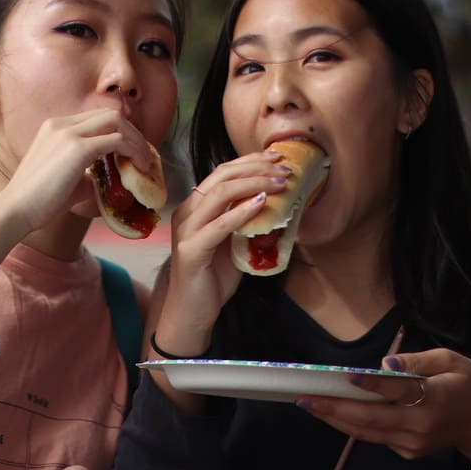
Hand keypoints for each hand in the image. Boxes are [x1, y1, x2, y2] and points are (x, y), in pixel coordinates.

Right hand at [0, 108, 152, 233]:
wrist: (16, 209)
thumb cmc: (38, 201)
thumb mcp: (67, 180)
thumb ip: (88, 174)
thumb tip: (109, 181)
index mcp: (56, 127)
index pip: (98, 118)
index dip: (121, 132)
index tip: (133, 150)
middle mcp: (62, 124)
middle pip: (111, 115)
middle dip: (133, 133)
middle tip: (144, 155)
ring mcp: (69, 133)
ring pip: (117, 123)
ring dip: (136, 140)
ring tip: (145, 161)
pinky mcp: (77, 148)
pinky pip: (117, 141)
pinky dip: (133, 151)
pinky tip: (138, 167)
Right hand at [155, 151, 288, 348]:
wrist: (191, 312)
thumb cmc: (213, 278)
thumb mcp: (234, 242)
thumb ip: (247, 221)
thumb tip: (280, 204)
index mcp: (196, 207)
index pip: (222, 172)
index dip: (250, 161)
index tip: (277, 157)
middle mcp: (187, 212)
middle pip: (222, 177)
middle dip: (256, 168)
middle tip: (284, 168)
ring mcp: (186, 230)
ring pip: (220, 194)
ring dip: (254, 184)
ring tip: (280, 183)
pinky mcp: (191, 250)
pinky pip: (219, 226)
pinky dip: (241, 212)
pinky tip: (261, 204)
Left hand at [296, 348, 470, 460]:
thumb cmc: (467, 385)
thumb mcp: (453, 360)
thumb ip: (420, 359)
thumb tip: (387, 364)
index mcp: (437, 396)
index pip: (400, 391)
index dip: (374, 385)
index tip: (348, 376)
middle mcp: (423, 424)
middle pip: (374, 417)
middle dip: (336, 408)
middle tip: (306, 397)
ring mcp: (414, 442)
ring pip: (368, 432)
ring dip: (335, 419)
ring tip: (309, 405)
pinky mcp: (408, 452)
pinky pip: (375, 437)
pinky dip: (352, 425)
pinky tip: (332, 413)